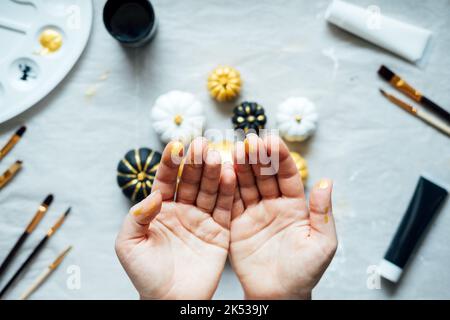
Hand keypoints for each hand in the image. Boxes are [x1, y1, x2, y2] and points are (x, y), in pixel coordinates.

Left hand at [115, 138, 235, 298]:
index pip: (165, 180)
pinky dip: (228, 191)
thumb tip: (153, 195)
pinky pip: (224, 208)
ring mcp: (201, 218)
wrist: (171, 301)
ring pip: (208, 189)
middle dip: (195, 162)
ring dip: (213, 172)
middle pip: (190, 180)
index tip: (175, 145)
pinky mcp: (219, 230)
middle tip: (202, 144)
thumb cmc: (145, 275)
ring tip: (216, 155)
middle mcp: (182, 209)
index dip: (170, 163)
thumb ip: (137, 218)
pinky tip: (230, 174)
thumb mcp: (129, 245)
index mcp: (160, 210)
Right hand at [230, 134, 336, 299]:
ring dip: (241, 167)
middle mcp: (273, 205)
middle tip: (250, 140)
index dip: (280, 158)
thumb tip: (326, 181)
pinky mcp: (237, 224)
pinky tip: (224, 171)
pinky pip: (232, 202)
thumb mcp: (322, 244)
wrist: (278, 296)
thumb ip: (322, 213)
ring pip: (246, 184)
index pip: (287, 175)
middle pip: (264, 175)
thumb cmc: (305, 273)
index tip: (272, 140)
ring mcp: (254, 213)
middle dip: (258, 157)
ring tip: (236, 149)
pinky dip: (227, 187)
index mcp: (295, 206)